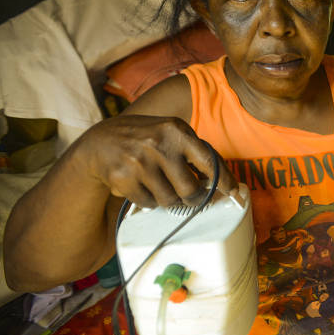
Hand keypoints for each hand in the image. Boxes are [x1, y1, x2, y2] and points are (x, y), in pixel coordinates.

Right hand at [78, 114, 237, 207]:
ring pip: (169, 200)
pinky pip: (149, 203)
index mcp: (176, 131)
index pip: (209, 161)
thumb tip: (223, 178)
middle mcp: (159, 145)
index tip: (232, 191)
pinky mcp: (123, 179)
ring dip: (169, 199)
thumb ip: (195, 151)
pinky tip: (143, 185)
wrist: (101, 142)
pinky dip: (149, 200)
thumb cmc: (145, 138)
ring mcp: (140, 162)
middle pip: (190, 190)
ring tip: (161, 184)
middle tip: (192, 196)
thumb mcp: (171, 133)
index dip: (224, 180)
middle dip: (193, 197)